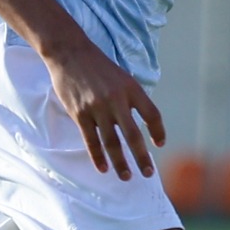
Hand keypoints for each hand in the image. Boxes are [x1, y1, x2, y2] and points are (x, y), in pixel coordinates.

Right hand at [46, 36, 163, 180]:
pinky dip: (98, 157)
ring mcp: (97, 108)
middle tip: (148, 173)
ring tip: (126, 176)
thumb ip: (131, 98)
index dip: (158, 131)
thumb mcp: (122, 77)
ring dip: (120, 162)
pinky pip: (91, 140)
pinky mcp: (80, 114)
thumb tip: (140, 124)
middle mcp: (117, 99)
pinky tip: (104, 168)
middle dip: (142, 157)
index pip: (152, 114)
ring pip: (112, 142)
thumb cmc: (98, 66)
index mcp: (132, 88)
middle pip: (133, 134)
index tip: (160, 144)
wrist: (70, 53)